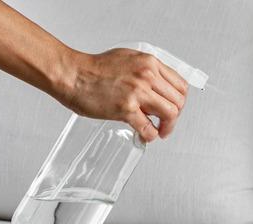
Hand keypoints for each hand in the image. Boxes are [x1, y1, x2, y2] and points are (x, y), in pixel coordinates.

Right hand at [55, 48, 188, 142]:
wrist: (72, 74)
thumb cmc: (93, 69)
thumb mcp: (127, 59)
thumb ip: (145, 72)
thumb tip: (156, 86)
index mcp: (149, 63)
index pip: (180, 85)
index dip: (179, 101)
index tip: (173, 108)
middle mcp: (146, 75)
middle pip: (178, 101)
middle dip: (175, 116)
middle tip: (166, 124)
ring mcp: (137, 91)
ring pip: (170, 114)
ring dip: (166, 127)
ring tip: (158, 131)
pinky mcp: (126, 108)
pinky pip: (149, 128)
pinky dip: (150, 135)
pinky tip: (144, 135)